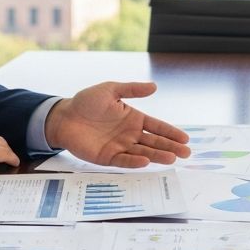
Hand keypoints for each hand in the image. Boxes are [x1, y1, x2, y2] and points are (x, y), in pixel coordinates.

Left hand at [44, 81, 190, 168]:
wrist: (63, 116)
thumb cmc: (86, 102)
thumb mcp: (110, 90)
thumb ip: (132, 89)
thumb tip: (154, 87)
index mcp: (133, 118)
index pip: (157, 127)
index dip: (171, 132)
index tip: (185, 138)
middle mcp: (130, 134)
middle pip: (154, 142)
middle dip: (171, 147)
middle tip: (186, 153)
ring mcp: (120, 147)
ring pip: (143, 153)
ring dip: (157, 156)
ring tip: (172, 159)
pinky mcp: (107, 157)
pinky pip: (124, 160)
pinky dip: (134, 161)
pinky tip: (146, 161)